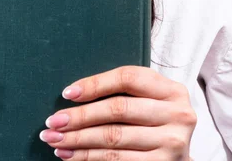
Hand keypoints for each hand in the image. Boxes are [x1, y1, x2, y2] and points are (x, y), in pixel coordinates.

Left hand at [39, 66, 195, 159]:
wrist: (178, 155)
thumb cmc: (155, 120)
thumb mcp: (149, 99)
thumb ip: (123, 91)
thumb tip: (74, 93)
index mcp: (171, 90)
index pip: (127, 78)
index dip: (95, 84)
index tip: (68, 93)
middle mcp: (177, 114)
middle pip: (118, 110)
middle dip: (80, 116)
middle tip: (53, 121)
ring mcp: (172, 143)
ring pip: (114, 138)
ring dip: (78, 139)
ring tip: (55, 139)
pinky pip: (117, 160)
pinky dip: (89, 157)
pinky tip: (71, 154)